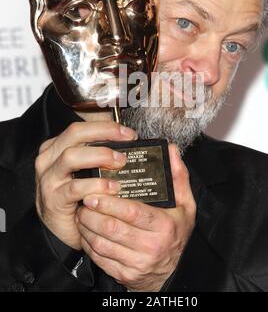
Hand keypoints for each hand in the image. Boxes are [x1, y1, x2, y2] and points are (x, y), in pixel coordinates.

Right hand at [35, 121, 136, 249]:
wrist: (63, 228)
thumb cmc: (78, 195)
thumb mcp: (86, 170)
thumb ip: (100, 154)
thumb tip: (130, 143)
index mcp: (57, 147)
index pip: (81, 128)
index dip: (106, 127)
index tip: (128, 134)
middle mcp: (49, 159)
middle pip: (75, 134)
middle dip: (104, 135)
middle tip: (125, 146)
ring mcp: (49, 178)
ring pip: (71, 156)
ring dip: (100, 157)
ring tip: (120, 164)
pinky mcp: (53, 199)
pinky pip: (74, 187)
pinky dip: (96, 186)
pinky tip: (112, 189)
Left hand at [77, 144, 195, 290]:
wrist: (173, 272)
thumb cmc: (177, 232)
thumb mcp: (186, 204)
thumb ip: (178, 176)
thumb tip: (170, 150)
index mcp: (164, 226)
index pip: (132, 212)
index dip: (110, 203)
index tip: (94, 194)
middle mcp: (150, 246)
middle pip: (112, 228)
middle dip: (92, 214)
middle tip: (83, 201)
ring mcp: (136, 263)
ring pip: (102, 244)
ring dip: (86, 228)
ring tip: (82, 214)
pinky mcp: (124, 274)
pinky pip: (100, 258)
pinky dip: (89, 244)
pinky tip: (86, 232)